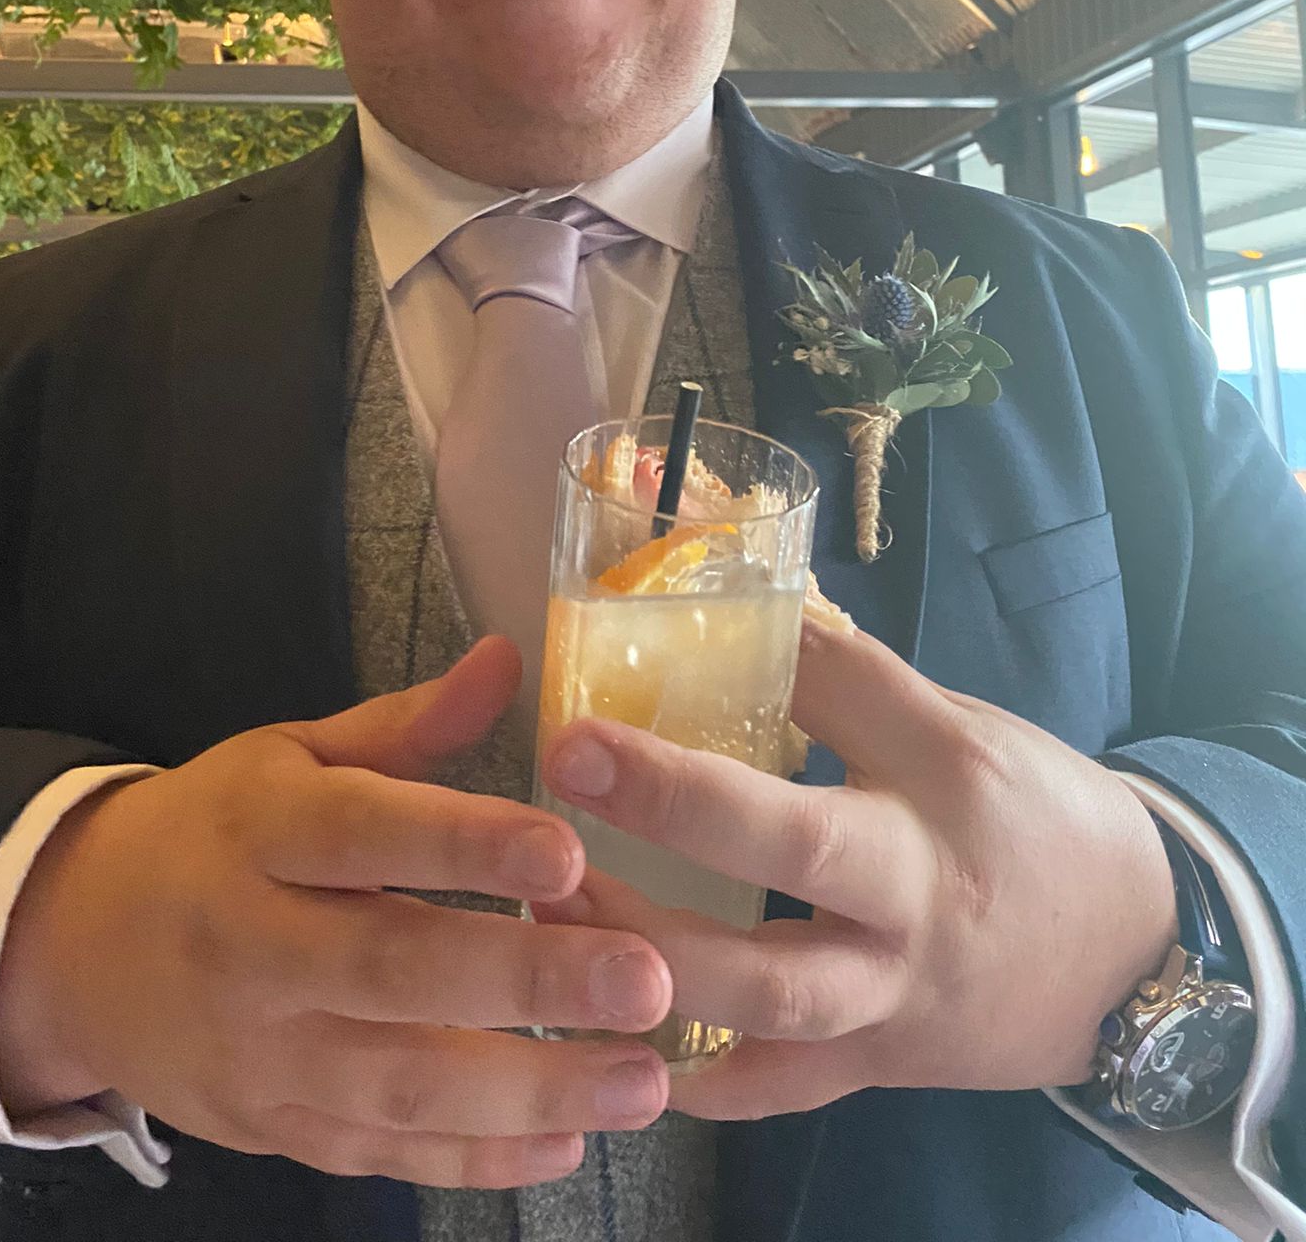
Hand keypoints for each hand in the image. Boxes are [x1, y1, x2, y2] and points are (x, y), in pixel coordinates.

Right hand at [0, 636, 672, 1186]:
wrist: (74, 945)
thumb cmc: (217, 831)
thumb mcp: (288, 756)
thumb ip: (405, 725)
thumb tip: (510, 658)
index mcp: (258, 831)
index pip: (362, 836)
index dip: (463, 845)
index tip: (567, 851)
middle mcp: (252, 947)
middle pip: (390, 971)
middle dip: (527, 982)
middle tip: (647, 978)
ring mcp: (258, 1053)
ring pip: (396, 1084)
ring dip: (529, 1090)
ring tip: (645, 1078)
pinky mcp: (272, 1127)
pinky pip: (381, 1153)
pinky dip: (476, 1160)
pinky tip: (570, 1142)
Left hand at [533, 618, 1177, 1118]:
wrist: (1136, 959)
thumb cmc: (1034, 819)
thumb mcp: (958, 727)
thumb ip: (846, 682)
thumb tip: (736, 604)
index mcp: (944, 773)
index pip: (846, 691)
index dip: (750, 653)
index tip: (651, 606)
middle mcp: (919, 885)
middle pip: (797, 848)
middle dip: (679, 804)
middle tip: (572, 758)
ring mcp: (896, 989)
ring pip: (769, 989)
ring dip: (651, 948)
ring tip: (557, 899)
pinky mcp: (878, 1064)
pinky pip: (776, 1088)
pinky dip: (691, 1077)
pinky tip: (609, 1033)